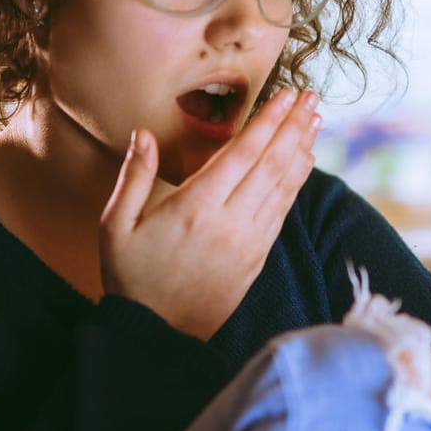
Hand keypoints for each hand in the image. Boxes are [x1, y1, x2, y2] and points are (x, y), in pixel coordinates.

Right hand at [99, 89, 321, 338]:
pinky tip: (304, 162)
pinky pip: (283, 211)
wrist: (157, 335)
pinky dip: (296, 182)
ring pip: (284, 186)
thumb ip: (134, 177)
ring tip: (315, 119)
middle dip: (293, 126)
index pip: (242, 154)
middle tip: (310, 97)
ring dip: (302, 149)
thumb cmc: (131, 278)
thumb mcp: (116, 226)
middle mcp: (230, 222)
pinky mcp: (257, 258)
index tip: (285, 96)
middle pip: (272, 164)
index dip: (267, 122)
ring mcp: (248, 242)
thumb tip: (143, 134)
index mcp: (195, 208)